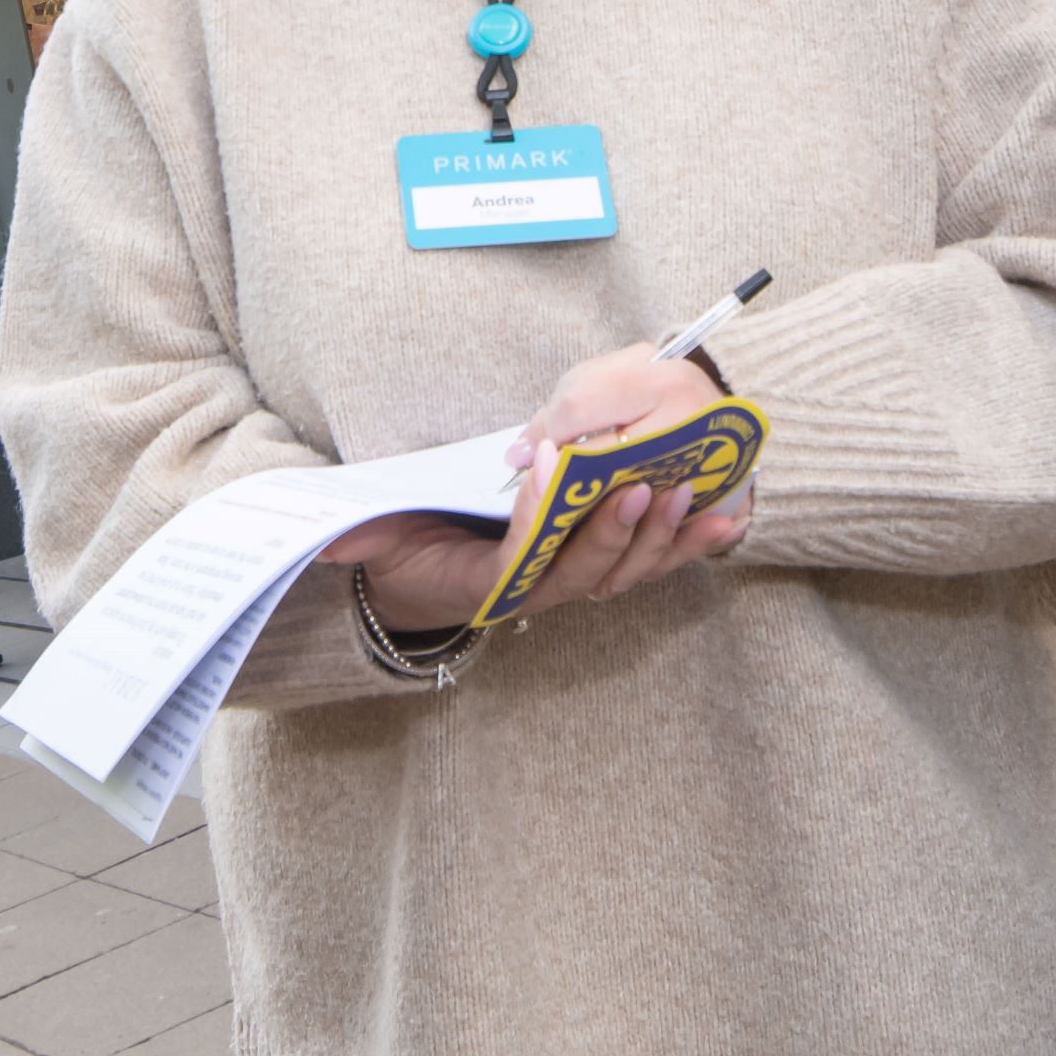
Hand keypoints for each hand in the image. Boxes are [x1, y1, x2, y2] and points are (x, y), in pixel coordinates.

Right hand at [326, 345, 748, 633]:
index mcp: (491, 587)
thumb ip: (360, 541)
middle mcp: (539, 593)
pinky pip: (651, 560)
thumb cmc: (404, 553)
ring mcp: (573, 582)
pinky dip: (688, 542)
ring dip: (658, 536)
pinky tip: (726, 519)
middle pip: (586, 569)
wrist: (419, 584)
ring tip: (682, 493)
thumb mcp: (375, 543)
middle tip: (633, 485)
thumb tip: (329, 545)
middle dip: (612, 531)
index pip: (521, 557)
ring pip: (626, 569)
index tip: (547, 462)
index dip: (538, 517)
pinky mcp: (601, 567)